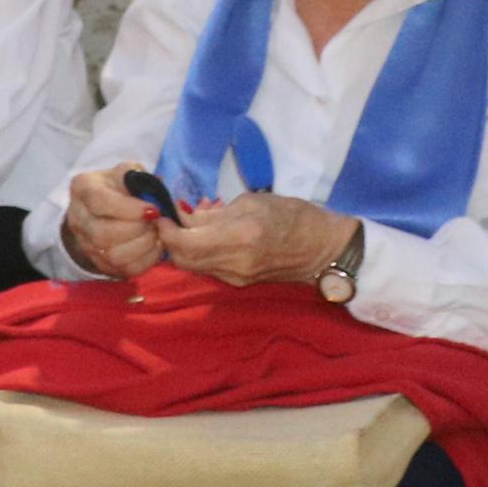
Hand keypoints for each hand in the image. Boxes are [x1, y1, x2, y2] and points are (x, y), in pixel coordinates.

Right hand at [58, 165, 169, 280]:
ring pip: (113, 255)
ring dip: (143, 246)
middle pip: (103, 233)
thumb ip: (138, 176)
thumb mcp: (125, 172)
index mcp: (82, 188)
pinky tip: (155, 246)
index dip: (128, 208)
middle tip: (156, 222)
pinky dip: (146, 259)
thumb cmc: (119, 187)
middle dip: (137, 229)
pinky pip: (125, 269)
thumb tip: (155, 192)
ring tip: (156, 233)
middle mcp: (78, 218)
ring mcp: (86, 243)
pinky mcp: (101, 263)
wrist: (104, 210)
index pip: (100, 201)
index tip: (153, 209)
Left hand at [158, 192, 357, 289]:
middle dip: (170, 240)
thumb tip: (183, 216)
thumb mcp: (252, 203)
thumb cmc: (293, 216)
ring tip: (191, 222)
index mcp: (239, 238)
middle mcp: (234, 264)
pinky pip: (209, 268)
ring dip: (184, 246)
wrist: (325, 250)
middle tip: (171, 218)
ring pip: (193, 266)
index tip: (162, 213)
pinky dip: (200, 252)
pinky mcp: (240, 283)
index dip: (166, 230)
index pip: (184, 244)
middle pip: (183, 260)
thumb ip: (213, 214)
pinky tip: (208, 235)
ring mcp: (237, 278)